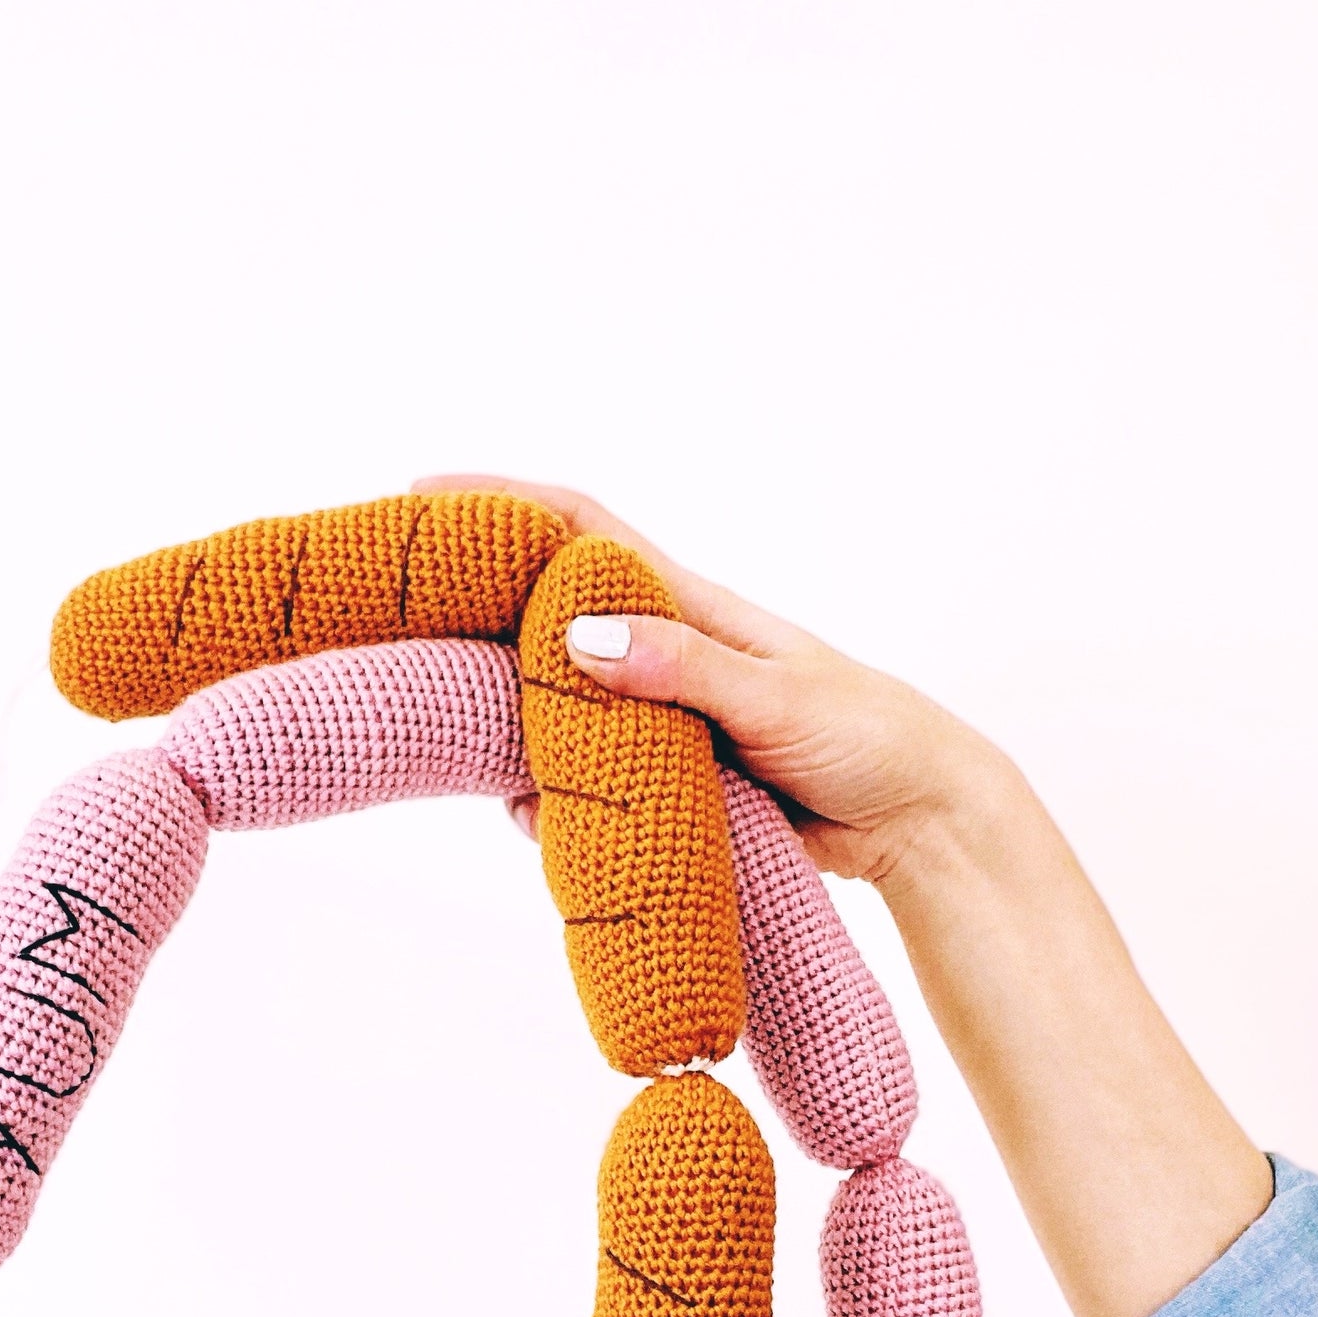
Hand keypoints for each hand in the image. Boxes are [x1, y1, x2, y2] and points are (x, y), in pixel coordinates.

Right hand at [410, 476, 1005, 888]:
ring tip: (456, 741)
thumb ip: (683, 669)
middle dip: (473, 617)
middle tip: (401, 633)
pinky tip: (537, 819)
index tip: (422, 497)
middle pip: (545, 619)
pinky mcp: (667, 781)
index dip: (503, 505)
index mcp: (689, 608)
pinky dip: (554, 800)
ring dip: (508, 723)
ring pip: (557, 708)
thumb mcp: (776, 697)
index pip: (581, 533)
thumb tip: (578, 638)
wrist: (916, 817)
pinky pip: (590, 781)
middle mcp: (662, 653)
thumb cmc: (865, 734)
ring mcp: (660, 717)